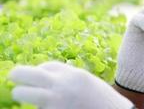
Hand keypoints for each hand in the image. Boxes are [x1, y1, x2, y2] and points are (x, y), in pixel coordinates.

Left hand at [9, 61, 133, 108]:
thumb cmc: (103, 101)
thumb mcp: (87, 83)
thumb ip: (69, 79)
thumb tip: (49, 79)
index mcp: (73, 75)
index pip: (47, 67)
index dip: (38, 70)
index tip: (36, 76)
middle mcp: (62, 86)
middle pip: (29, 75)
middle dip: (17, 75)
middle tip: (12, 77)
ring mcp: (55, 102)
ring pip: (27, 94)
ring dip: (26, 95)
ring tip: (30, 96)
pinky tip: (56, 108)